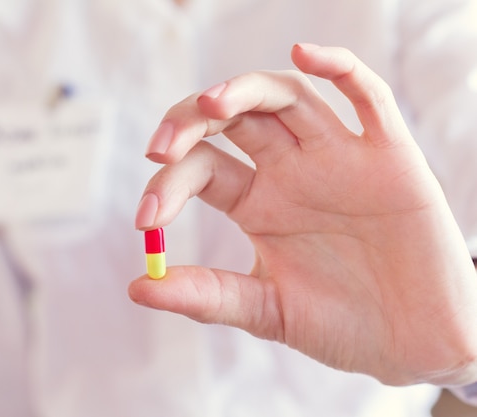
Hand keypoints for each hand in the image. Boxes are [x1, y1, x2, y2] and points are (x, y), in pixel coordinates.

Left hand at [129, 44, 476, 385]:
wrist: (414, 344)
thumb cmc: (342, 326)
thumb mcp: (266, 311)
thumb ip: (207, 295)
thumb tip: (138, 287)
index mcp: (257, 203)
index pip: (202, 168)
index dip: (169, 183)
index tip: (146, 218)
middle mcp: (290, 172)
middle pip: (233, 119)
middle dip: (191, 122)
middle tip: (160, 146)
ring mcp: (337, 159)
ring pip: (287, 97)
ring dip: (245, 90)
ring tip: (211, 105)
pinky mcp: (389, 157)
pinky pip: (367, 97)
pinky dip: (339, 68)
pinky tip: (305, 55)